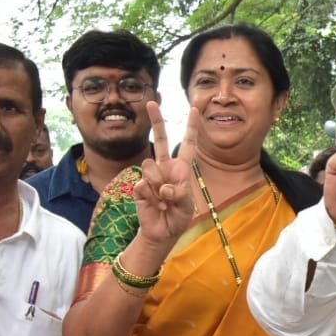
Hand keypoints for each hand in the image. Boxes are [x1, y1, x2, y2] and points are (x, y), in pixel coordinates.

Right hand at [134, 101, 199, 247]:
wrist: (163, 232)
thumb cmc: (178, 217)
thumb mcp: (187, 206)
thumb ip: (179, 194)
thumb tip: (164, 187)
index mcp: (182, 168)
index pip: (187, 145)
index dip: (191, 128)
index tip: (195, 110)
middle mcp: (165, 167)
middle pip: (160, 139)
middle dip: (156, 120)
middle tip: (151, 102)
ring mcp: (151, 175)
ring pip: (151, 168)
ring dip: (160, 187)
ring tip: (164, 202)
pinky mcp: (140, 186)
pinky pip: (144, 184)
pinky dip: (152, 197)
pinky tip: (155, 205)